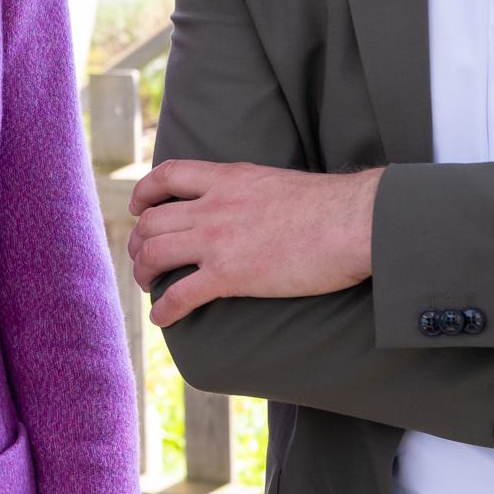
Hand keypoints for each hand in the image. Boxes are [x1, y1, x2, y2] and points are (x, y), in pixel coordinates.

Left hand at [127, 161, 382, 326]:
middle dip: (138, 242)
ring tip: (147, 287)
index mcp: (228, 178)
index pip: (168, 175)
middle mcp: (213, 205)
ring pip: (154, 254)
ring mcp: (217, 240)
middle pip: (152, 221)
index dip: (144, 192)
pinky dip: (164, 309)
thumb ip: (253, 191)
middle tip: (142, 258)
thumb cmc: (333, 207)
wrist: (356, 221)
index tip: (137, 207)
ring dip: (142, 273)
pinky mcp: (229, 274)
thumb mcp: (278, 183)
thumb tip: (253, 206)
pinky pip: (180, 294)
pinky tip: (162, 319)